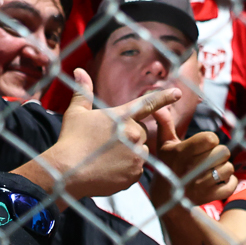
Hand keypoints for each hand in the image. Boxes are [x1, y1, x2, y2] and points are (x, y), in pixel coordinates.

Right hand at [41, 67, 182, 198]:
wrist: (67, 172)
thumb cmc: (70, 140)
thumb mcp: (76, 113)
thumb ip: (83, 91)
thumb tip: (79, 71)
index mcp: (122, 116)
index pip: (148, 103)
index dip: (164, 97)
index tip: (178, 93)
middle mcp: (134, 134)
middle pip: (140, 133)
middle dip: (128, 137)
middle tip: (106, 143)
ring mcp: (136, 155)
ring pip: (140, 152)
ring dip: (129, 153)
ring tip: (106, 157)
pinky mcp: (134, 174)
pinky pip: (136, 170)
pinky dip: (126, 170)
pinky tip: (109, 170)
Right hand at [149, 110, 234, 207]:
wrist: (167, 199)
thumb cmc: (169, 166)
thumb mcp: (164, 145)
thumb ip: (165, 124)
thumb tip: (159, 108)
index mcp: (181, 153)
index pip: (210, 138)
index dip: (211, 139)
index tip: (204, 144)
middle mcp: (191, 169)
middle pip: (223, 152)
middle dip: (219, 153)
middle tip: (209, 157)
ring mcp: (201, 185)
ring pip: (229, 168)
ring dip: (224, 167)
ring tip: (213, 169)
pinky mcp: (210, 197)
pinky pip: (231, 185)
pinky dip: (229, 182)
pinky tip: (218, 181)